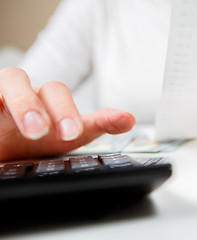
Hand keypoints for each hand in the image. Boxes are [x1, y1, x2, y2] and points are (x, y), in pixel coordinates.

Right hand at [0, 67, 135, 160]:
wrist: (2, 146)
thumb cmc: (36, 136)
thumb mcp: (68, 134)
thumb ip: (98, 124)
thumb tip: (129, 119)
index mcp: (44, 99)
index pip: (57, 93)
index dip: (67, 110)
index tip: (75, 133)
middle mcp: (22, 92)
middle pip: (30, 85)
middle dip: (46, 107)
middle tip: (58, 133)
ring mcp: (0, 96)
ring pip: (7, 82)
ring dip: (22, 104)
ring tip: (33, 129)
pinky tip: (0, 118)